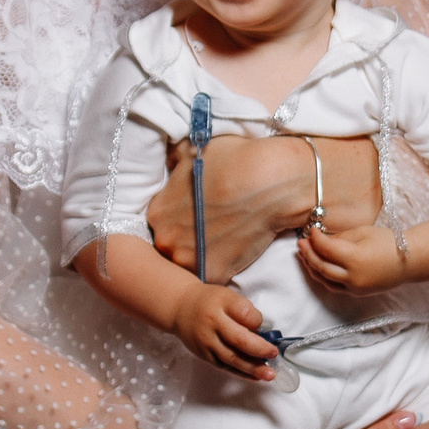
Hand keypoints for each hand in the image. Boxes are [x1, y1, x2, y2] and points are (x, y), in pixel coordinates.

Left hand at [144, 133, 376, 285]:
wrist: (271, 181)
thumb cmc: (235, 161)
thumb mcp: (195, 153)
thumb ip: (176, 163)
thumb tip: (171, 162)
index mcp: (157, 212)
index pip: (161, 223)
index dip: (179, 219)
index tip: (195, 215)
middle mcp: (166, 239)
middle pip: (172, 246)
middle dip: (188, 239)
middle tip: (212, 228)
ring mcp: (190, 260)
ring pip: (191, 264)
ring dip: (203, 256)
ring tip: (224, 241)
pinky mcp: (214, 274)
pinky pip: (213, 276)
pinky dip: (223, 267)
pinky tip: (235, 250)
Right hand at [177, 280, 280, 376]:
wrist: (180, 308)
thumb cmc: (210, 302)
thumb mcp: (227, 296)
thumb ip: (244, 312)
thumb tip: (261, 334)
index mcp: (221, 304)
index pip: (244, 313)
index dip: (257, 320)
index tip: (261, 323)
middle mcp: (212, 324)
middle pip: (239, 340)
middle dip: (260, 349)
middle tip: (274, 353)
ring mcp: (207, 342)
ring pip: (232, 358)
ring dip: (253, 368)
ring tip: (269, 374)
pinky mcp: (204, 355)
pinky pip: (225, 367)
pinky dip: (241, 373)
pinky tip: (255, 377)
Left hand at [300, 218, 403, 295]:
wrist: (409, 261)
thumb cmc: (388, 242)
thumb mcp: (362, 232)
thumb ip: (339, 238)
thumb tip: (321, 240)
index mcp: (354, 258)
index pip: (325, 248)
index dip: (314, 238)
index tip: (310, 231)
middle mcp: (352, 276)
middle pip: (320, 266)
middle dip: (308, 254)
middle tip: (301, 243)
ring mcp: (354, 287)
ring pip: (324, 279)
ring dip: (312, 267)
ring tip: (305, 255)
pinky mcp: (357, 293)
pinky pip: (334, 286)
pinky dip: (323, 276)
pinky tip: (318, 267)